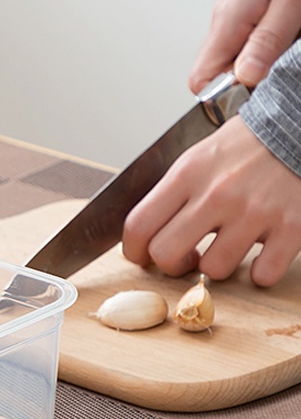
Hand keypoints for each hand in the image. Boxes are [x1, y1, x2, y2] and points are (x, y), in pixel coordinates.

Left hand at [122, 116, 300, 286]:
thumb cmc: (247, 144)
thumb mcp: (198, 152)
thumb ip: (169, 188)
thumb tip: (139, 219)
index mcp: (188, 174)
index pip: (138, 225)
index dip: (134, 250)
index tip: (143, 255)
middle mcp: (217, 194)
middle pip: (166, 254)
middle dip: (171, 265)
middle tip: (185, 258)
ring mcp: (255, 212)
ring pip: (213, 269)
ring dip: (217, 266)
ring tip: (225, 249)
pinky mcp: (291, 226)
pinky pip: (263, 275)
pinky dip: (261, 273)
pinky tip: (261, 255)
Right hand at [189, 0, 300, 90]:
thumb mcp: (291, 1)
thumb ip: (266, 41)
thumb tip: (245, 77)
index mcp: (226, 23)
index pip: (199, 80)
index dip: (221, 93)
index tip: (248, 87)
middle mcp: (220, 28)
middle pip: (212, 77)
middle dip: (240, 83)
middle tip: (270, 67)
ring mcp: (227, 28)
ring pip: (227, 67)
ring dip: (251, 69)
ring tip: (277, 50)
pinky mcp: (238, 27)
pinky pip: (239, 55)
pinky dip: (257, 57)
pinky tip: (275, 44)